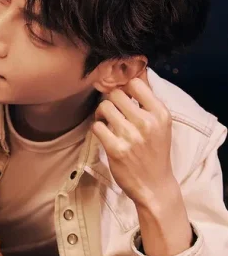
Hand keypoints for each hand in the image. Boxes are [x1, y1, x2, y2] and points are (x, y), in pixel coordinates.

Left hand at [92, 72, 175, 208]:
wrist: (154, 185)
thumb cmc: (155, 150)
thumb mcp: (160, 123)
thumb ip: (147, 99)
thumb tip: (136, 70)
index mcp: (160, 113)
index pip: (135, 83)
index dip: (124, 87)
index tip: (121, 96)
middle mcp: (147, 122)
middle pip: (116, 94)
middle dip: (110, 101)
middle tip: (112, 111)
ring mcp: (131, 136)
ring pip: (104, 107)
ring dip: (101, 114)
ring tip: (107, 122)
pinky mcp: (116, 149)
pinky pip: (96, 126)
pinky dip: (97, 128)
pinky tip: (104, 134)